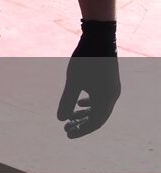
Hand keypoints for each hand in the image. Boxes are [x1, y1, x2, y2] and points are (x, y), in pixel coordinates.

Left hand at [56, 19, 120, 138]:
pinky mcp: (108, 82)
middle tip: (66, 129)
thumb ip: (67, 101)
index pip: (95, 123)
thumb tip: (60, 119)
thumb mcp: (73, 81)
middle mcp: (112, 97)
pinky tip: (79, 103)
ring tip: (69, 119)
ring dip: (84, 115)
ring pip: (98, 108)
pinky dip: (89, 103)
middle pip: (97, 118)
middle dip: (81, 125)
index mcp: (106, 99)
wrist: (98, 39)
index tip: (67, 134)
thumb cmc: (84, 60)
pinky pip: (100, 99)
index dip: (81, 131)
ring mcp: (111, 89)